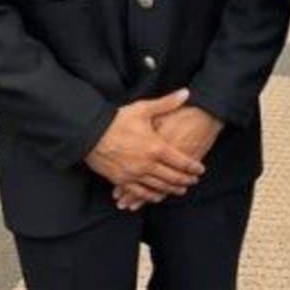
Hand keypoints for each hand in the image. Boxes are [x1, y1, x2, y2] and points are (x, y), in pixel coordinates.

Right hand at [85, 89, 203, 207]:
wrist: (89, 132)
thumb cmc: (117, 119)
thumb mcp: (143, 109)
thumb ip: (167, 103)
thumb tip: (186, 93)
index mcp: (156, 147)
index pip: (181, 161)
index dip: (193, 167)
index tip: (200, 170)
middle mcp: (147, 164)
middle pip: (172, 177)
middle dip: (185, 180)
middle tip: (193, 181)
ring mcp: (134, 174)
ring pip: (158, 187)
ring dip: (171, 189)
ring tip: (180, 190)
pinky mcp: (121, 180)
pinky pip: (139, 192)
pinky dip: (150, 196)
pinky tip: (157, 196)